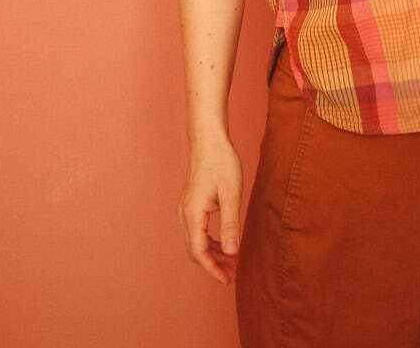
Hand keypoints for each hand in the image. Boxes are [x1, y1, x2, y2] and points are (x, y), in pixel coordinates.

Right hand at [181, 135, 243, 284]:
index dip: (213, 269)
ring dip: (213, 254)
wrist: (208, 139)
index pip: (199, 252)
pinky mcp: (190, 205)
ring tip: (233, 262)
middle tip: (234, 274)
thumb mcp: (231, 194)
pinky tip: (225, 244)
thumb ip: (230, 225)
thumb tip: (232, 253)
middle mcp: (184, 215)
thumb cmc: (221, 162)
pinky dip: (210, 242)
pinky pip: (197, 232)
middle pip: (195, 250)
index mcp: (193, 214)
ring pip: (195, 242)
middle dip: (214, 265)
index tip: (228, 280)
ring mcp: (185, 210)